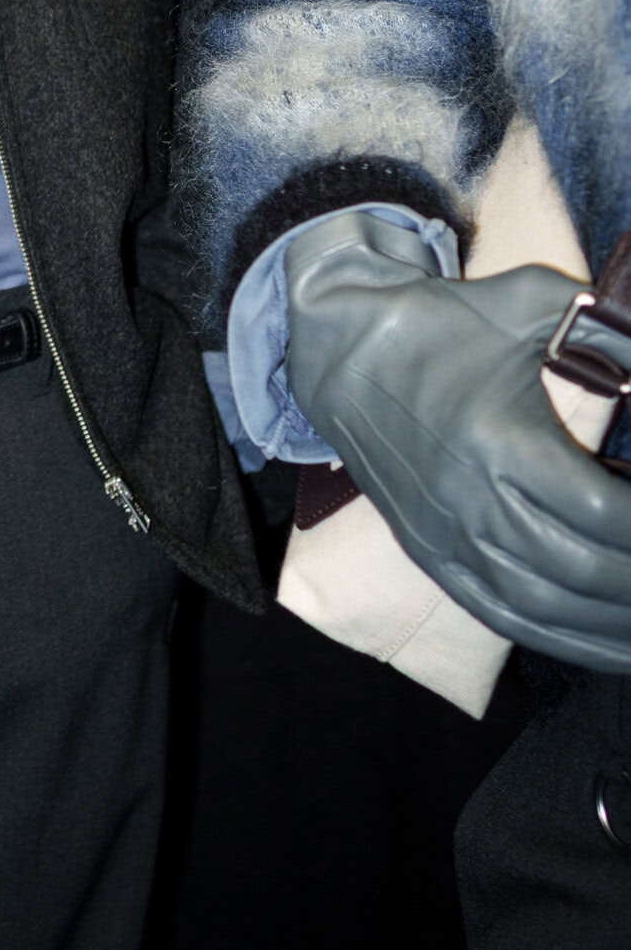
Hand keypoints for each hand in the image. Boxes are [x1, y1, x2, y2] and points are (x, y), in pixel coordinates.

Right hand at [285, 214, 630, 670]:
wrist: (345, 349)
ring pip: (549, 608)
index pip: (600, 510)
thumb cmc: (446, 321)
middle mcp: (473, 501)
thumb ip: (612, 331)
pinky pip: (508, 618)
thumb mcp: (533, 302)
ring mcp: (449, 538)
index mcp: (500, 441)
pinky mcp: (434, 557)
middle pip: (583, 569)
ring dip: (615, 622)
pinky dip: (568, 641)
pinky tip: (613, 647)